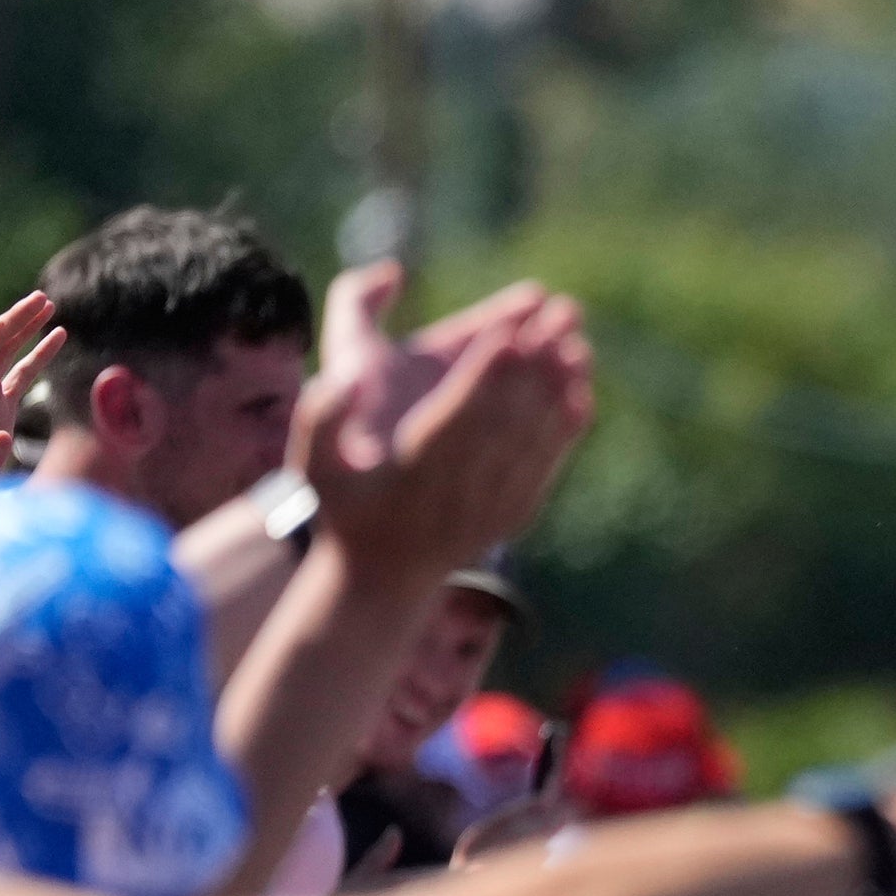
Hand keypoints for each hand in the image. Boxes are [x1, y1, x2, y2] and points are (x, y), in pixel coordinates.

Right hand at [294, 282, 593, 580]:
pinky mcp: (513, 513)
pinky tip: (581, 393)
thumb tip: (342, 378)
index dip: (485, 372)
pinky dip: (565, 430)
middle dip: (536, 364)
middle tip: (561, 315)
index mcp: (415, 469)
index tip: (509, 330)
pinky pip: (545, 465)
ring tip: (578, 342)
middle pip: (507, 416)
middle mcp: (462, 488)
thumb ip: (321, 421)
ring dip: (559, 390)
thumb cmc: (345, 513)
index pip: (458, 411)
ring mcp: (493, 504)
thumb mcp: (314, 468)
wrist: (383, 581)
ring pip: (534, 438)